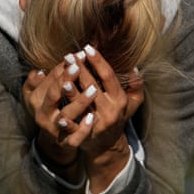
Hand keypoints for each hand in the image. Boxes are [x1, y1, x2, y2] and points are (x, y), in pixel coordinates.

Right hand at [22, 59, 96, 166]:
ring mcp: (55, 130)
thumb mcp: (36, 95)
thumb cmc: (49, 109)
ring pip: (66, 115)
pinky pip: (74, 138)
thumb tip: (39, 72)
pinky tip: (92, 117)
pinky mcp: (67, 142)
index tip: (76, 55)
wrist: (54, 139)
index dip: (62, 68)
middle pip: (54, 95)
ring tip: (93, 89)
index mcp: (37, 101)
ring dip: (79, 102)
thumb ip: (35, 82)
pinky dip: (83, 129)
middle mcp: (44, 115)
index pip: (49, 81)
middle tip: (78, 66)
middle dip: (66, 80)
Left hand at [58, 45, 144, 192]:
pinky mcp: (85, 136)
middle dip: (80, 70)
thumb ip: (135, 87)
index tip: (87, 48)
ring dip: (71, 92)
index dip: (98, 61)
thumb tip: (135, 69)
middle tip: (69, 56)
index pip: (108, 76)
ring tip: (62, 78)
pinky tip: (58, 113)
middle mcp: (109, 111)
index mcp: (119, 99)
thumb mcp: (131, 104)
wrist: (107, 145)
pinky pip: (74, 128)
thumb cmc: (117, 117)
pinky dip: (67, 122)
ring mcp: (97, 124)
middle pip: (92, 87)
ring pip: (82, 106)